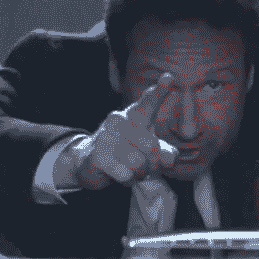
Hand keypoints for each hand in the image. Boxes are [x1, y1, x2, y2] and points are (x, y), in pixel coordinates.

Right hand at [68, 74, 178, 188]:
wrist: (89, 162)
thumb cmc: (126, 152)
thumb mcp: (149, 151)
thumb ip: (165, 153)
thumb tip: (170, 159)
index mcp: (134, 116)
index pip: (148, 103)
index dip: (160, 91)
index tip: (169, 78)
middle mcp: (119, 120)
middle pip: (151, 146)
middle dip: (152, 163)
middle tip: (144, 165)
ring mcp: (106, 136)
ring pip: (139, 163)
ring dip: (139, 173)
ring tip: (130, 169)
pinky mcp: (98, 155)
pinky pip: (125, 174)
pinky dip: (127, 180)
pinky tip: (119, 174)